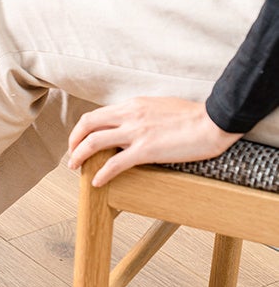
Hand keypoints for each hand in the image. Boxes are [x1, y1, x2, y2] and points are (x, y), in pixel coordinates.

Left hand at [67, 97, 241, 186]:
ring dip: (79, 156)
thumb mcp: (158, 107)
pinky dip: (101, 174)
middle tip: (72, 156)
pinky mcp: (146, 150)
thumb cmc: (192, 116)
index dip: (81, 130)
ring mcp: (136, 133)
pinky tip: (97, 182)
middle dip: (73, 142)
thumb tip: (127, 126)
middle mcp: (129, 115)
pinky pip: (115, 164)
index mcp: (132, 105)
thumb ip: (139, 114)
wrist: (215, 121)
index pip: (95, 115)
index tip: (79, 142)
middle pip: (87, 125)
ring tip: (75, 168)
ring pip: (93, 142)